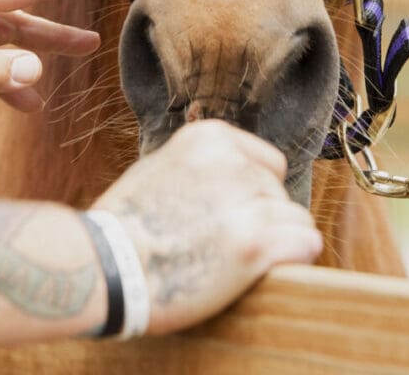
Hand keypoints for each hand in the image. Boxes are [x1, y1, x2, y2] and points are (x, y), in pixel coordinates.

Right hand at [92, 120, 322, 334]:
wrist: (102, 265)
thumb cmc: (124, 226)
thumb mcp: (162, 166)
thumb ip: (202, 167)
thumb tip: (238, 181)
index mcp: (211, 138)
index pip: (267, 163)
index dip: (252, 195)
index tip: (227, 216)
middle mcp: (234, 163)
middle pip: (279, 193)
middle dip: (260, 220)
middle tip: (220, 246)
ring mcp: (246, 203)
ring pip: (295, 219)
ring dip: (275, 242)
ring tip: (232, 261)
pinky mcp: (255, 245)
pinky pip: (306, 244)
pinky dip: (293, 259)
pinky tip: (264, 270)